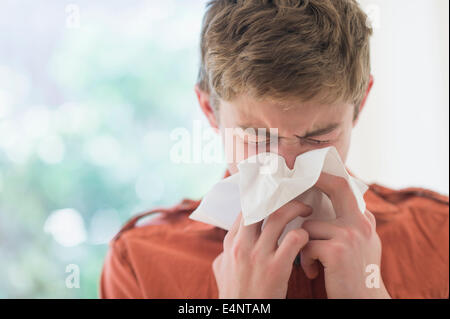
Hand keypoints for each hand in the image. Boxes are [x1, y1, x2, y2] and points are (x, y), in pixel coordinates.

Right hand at [212, 200, 311, 297]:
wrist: (243, 316)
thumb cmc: (235, 294)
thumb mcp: (222, 269)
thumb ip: (226, 251)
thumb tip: (232, 239)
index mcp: (231, 243)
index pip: (245, 207)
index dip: (262, 197)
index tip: (276, 194)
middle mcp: (242, 245)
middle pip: (261, 206)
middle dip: (281, 198)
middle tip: (295, 197)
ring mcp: (258, 255)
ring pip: (279, 217)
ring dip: (296, 209)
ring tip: (307, 210)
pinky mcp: (276, 268)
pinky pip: (294, 239)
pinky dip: (303, 235)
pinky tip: (307, 239)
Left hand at [301, 172, 390, 298]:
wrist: (364, 303)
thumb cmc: (355, 276)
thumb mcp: (361, 245)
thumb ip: (348, 223)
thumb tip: (323, 207)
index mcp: (364, 220)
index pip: (346, 187)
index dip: (327, 176)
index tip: (311, 171)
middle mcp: (361, 223)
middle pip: (337, 187)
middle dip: (317, 179)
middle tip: (296, 179)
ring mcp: (350, 235)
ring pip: (309, 227)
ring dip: (303, 245)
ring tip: (311, 262)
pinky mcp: (337, 251)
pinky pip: (306, 245)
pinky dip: (305, 261)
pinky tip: (313, 272)